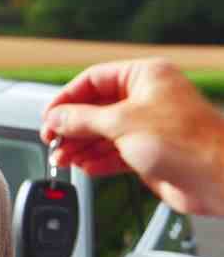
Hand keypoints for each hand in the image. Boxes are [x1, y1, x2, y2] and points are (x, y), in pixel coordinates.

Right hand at [40, 58, 223, 215]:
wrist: (218, 179)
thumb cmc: (186, 143)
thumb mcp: (121, 123)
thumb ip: (82, 119)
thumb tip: (56, 117)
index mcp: (143, 77)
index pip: (92, 80)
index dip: (67, 99)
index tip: (49, 117)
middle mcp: (145, 98)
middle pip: (94, 109)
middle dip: (71, 127)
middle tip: (52, 141)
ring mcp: (146, 126)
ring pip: (102, 133)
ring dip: (80, 147)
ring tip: (63, 158)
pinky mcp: (148, 151)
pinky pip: (113, 153)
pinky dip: (96, 160)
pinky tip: (84, 167)